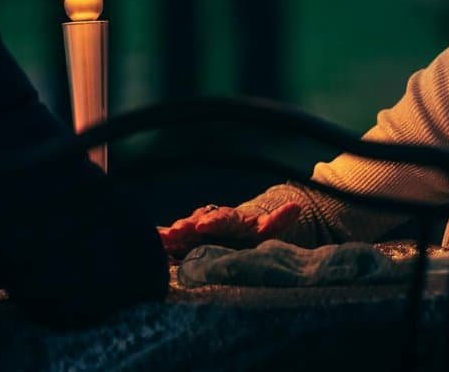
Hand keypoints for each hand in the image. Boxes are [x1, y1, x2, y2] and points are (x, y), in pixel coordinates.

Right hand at [158, 202, 301, 257]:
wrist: (238, 232)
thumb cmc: (254, 234)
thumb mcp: (268, 229)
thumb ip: (278, 220)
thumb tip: (297, 206)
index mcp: (233, 219)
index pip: (224, 218)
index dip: (214, 221)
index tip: (204, 224)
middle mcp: (212, 221)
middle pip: (199, 222)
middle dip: (187, 227)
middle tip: (177, 232)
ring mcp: (197, 230)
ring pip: (184, 230)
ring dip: (172, 234)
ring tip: (161, 238)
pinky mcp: (187, 241)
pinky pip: (174, 240)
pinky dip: (163, 240)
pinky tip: (152, 242)